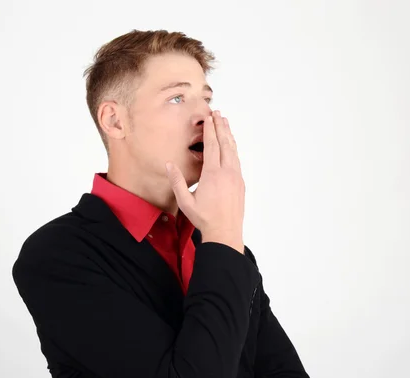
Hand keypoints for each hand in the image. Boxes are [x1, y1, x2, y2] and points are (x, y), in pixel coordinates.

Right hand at [166, 110, 244, 252]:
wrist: (225, 232)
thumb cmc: (204, 218)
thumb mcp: (185, 201)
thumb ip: (177, 181)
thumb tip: (169, 164)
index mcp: (213, 174)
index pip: (211, 146)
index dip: (210, 130)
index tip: (209, 117)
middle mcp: (227, 172)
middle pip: (225, 144)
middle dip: (221, 127)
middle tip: (218, 113)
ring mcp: (236, 177)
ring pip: (233, 151)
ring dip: (229, 136)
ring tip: (225, 123)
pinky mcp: (240, 183)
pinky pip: (237, 160)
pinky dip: (233, 149)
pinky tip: (231, 146)